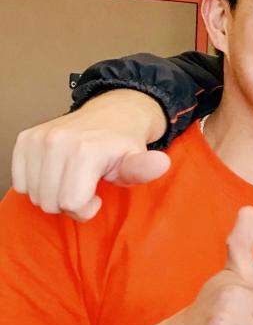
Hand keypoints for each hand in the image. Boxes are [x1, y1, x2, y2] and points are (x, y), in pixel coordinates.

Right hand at [11, 91, 169, 221]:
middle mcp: (57, 142)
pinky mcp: (25, 139)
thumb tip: (161, 163)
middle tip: (85, 189)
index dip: (86, 210)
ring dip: (53, 196)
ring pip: (34, 195)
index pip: (71, 204)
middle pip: (50, 202)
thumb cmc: (123, 145)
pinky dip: (36, 185)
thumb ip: (144, 169)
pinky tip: (55, 175)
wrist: (111, 115)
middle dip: (69, 205)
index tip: (98, 198)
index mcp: (86, 151)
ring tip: (72, 180)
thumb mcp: (137, 160)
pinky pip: (20, 182)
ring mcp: (38, 139)